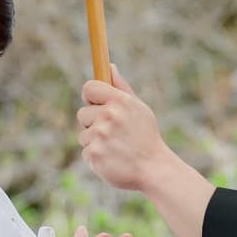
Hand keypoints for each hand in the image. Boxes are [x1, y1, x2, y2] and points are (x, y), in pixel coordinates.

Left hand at [78, 66, 172, 192]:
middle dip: (93, 123)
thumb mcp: (139, 109)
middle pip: (82, 113)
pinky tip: (112, 159)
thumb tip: (109, 66)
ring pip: (83, 135)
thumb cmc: (146, 137)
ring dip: (95, 142)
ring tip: (116, 148)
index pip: (89, 88)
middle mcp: (109, 116)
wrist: (154, 169)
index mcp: (120, 101)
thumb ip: (121, 88)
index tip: (95, 104)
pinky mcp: (94, 154)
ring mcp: (100, 136)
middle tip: (113, 133)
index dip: (90, 96)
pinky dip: (96, 158)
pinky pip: (86, 152)